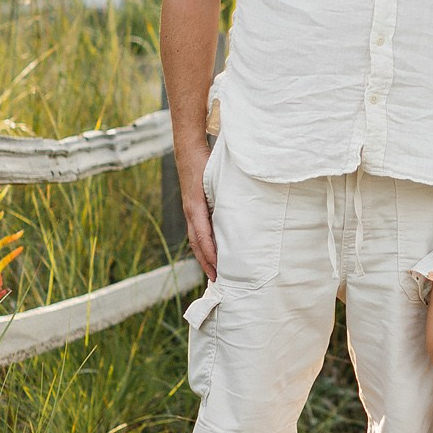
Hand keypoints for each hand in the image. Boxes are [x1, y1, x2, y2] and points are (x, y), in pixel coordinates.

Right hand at [177, 138, 217, 279]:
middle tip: (216, 280)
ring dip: (204, 257)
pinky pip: (197, 232)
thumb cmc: (205, 162)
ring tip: (214, 272)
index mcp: (196, 207)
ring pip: (195, 240)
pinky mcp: (193, 210)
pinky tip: (212, 252)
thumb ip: (229, 191)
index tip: (218, 269)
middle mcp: (191, 212)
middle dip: (206, 262)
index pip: (202, 236)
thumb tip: (245, 205)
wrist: (188, 152)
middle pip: (196, 243)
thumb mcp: (217, 176)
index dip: (210, 254)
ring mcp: (190, 212)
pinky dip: (203, 246)